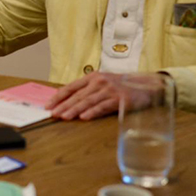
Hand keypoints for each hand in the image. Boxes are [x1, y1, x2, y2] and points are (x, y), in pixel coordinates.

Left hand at [48, 71, 163, 120]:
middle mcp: (100, 82)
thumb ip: (87, 91)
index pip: (71, 87)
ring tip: (63, 117)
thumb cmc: (122, 86)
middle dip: (63, 106)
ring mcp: (110, 90)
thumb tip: (67, 103)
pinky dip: (93, 112)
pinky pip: (103, 106)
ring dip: (74, 110)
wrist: (148, 85)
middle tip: (52, 114)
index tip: (47, 106)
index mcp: (93, 77)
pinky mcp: (120, 99)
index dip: (58, 97)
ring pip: (88, 101)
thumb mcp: (103, 84)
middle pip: (78, 96)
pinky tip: (84, 117)